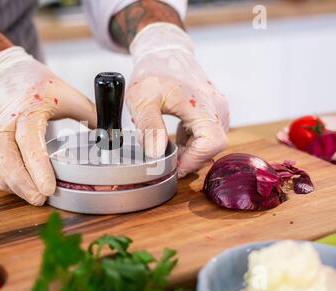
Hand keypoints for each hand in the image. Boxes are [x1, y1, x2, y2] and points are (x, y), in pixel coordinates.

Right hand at [0, 47, 95, 204]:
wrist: (1, 75)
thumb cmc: (36, 85)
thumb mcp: (67, 94)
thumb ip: (91, 114)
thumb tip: (112, 136)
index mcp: (28, 107)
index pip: (29, 137)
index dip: (37, 165)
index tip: (48, 188)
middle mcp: (4, 120)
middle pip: (3, 154)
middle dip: (21, 181)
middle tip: (40, 199)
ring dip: (12, 184)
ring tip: (33, 197)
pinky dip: (1, 180)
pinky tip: (18, 188)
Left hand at [126, 23, 228, 177]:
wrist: (165, 53)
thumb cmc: (153, 72)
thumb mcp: (142, 100)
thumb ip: (149, 126)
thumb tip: (155, 154)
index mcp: (202, 104)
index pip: (212, 143)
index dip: (194, 160)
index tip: (174, 167)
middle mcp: (217, 108)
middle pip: (213, 146)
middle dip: (191, 158)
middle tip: (168, 162)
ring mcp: (218, 109)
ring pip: (212, 142)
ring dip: (192, 151)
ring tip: (170, 150)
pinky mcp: (213, 111)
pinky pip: (209, 134)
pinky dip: (194, 143)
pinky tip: (176, 142)